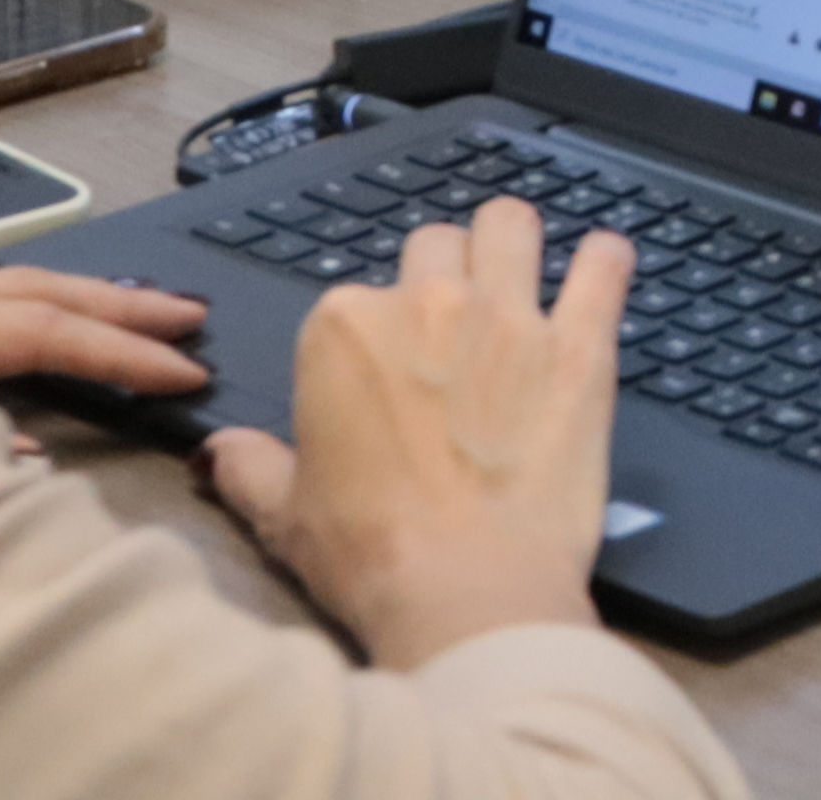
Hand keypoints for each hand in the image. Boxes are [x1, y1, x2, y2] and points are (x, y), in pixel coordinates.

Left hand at [0, 260, 211, 398]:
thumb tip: (30, 457)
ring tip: (134, 314)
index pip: (32, 330)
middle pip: (23, 287)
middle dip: (117, 301)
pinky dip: (18, 312)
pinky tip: (35, 337)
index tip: (186, 374)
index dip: (117, 351)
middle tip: (193, 316)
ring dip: (72, 300)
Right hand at [204, 193, 626, 667]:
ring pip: (511, 225)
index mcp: (343, 329)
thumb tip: (217, 452)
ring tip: (524, 274)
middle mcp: (427, 302)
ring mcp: (509, 316)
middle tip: (457, 325)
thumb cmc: (373, 558)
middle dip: (444, 275)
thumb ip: (250, 468)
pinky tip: (601, 270)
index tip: (389, 374)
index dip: (376, 334)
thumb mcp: (286, 517)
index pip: (357, 297)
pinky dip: (603, 262)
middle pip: (436, 246)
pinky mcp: (581, 344)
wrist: (468, 595)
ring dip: (514, 243)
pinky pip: (603, 266)